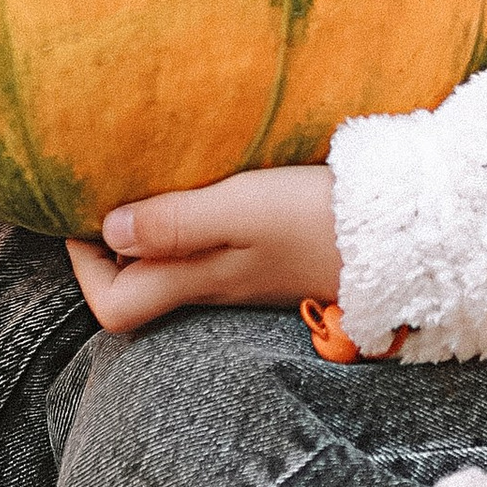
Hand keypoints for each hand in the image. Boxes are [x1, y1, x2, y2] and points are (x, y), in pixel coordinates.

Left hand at [68, 166, 340, 335]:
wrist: (402, 234)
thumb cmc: (318, 218)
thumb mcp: (241, 209)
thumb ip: (175, 221)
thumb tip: (107, 230)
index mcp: (197, 281)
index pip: (112, 307)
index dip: (85, 266)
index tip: (85, 212)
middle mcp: (212, 287)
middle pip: (135, 289)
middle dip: (107, 247)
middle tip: (107, 188)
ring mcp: (241, 275)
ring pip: (169, 267)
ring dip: (147, 230)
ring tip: (145, 179)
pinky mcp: (267, 256)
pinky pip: (205, 250)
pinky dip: (186, 223)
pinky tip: (200, 186)